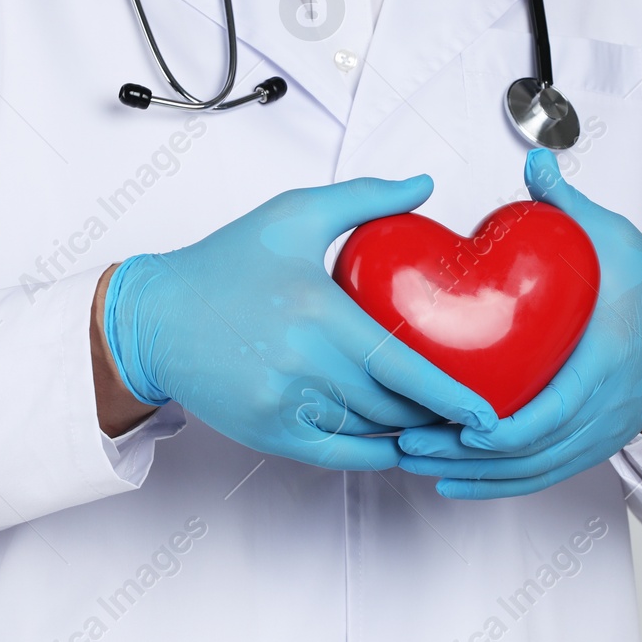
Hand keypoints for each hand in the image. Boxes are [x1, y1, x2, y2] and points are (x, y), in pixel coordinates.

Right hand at [101, 175, 498, 469]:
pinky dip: (373, 454)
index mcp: (317, 312)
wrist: (154, 318)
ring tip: (444, 427)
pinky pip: (337, 455)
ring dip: (410, 434)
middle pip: (391, 407)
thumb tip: (424, 186)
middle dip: (437, 415)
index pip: (399, 366)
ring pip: (368, 433)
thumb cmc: (225, 263)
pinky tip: (399, 444)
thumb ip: (365, 198)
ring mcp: (282, 404)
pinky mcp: (267, 432)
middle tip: (473, 413)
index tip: (487, 411)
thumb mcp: (293, 214)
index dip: (450, 396)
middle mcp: (301, 364)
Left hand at [397, 149, 641, 497]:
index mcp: (605, 361)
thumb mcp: (617, 240)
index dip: (501, 427)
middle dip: (463, 453)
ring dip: (470, 474)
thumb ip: (570, 205)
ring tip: (414, 458)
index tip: (455, 419)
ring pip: (529, 471)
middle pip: (529, 451)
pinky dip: (494, 486)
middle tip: (407, 438)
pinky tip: (450, 480)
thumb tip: (534, 164)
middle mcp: (601, 408)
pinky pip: (541, 477)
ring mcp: (596, 434)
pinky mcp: (588, 446)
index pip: (553, 410)